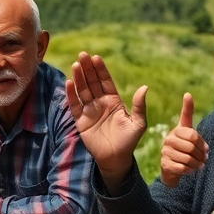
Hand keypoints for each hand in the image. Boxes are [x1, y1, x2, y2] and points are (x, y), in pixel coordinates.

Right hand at [65, 52, 147, 186]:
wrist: (115, 159)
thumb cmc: (128, 141)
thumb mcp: (138, 124)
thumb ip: (139, 106)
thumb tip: (144, 87)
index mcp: (114, 101)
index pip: (106, 82)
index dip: (101, 70)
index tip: (96, 58)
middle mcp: (100, 103)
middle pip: (92, 82)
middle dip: (87, 69)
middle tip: (82, 55)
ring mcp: (89, 111)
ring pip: (82, 91)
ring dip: (79, 78)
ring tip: (75, 64)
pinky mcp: (80, 121)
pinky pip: (75, 105)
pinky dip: (71, 95)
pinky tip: (69, 83)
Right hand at [160, 94, 207, 187]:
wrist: (171, 167)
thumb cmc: (184, 148)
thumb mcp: (189, 133)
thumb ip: (188, 113)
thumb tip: (187, 94)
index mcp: (177, 131)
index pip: (192, 134)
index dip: (202, 143)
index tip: (202, 137)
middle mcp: (169, 139)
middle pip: (191, 147)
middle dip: (201, 155)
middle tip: (204, 159)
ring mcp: (165, 151)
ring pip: (188, 158)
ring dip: (197, 164)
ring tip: (199, 165)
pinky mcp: (165, 163)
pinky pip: (182, 167)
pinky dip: (189, 170)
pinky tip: (190, 169)